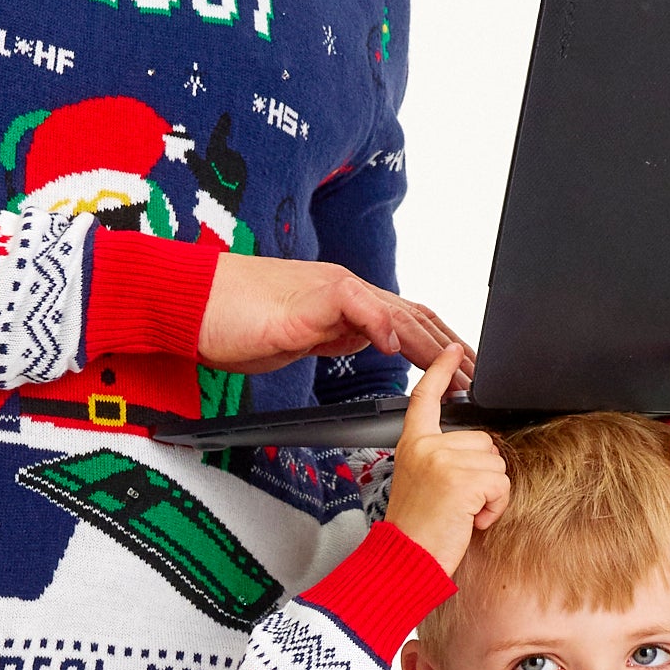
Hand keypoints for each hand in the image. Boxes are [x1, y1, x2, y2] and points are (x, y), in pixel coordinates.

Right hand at [196, 251, 467, 380]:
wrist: (192, 301)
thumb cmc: (233, 320)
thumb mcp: (297, 336)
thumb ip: (334, 336)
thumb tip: (368, 343)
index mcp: (346, 300)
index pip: (408, 320)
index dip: (441, 346)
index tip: (463, 373)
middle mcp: (347, 290)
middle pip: (416, 316)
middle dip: (452, 350)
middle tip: (477, 379)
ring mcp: (331, 290)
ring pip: (396, 313)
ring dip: (431, 347)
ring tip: (455, 374)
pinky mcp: (310, 298)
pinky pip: (356, 305)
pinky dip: (381, 327)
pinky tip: (399, 350)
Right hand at [383, 356, 508, 571]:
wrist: (404, 560)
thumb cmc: (416, 530)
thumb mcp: (421, 483)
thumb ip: (443, 458)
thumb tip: (480, 451)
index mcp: (413, 444)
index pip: (426, 398)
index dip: (441, 372)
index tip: (452, 350)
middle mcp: (427, 446)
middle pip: (483, 439)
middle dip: (483, 472)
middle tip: (458, 501)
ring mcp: (444, 461)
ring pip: (497, 463)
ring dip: (490, 493)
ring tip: (463, 512)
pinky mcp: (462, 479)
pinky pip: (501, 484)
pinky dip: (495, 506)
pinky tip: (471, 519)